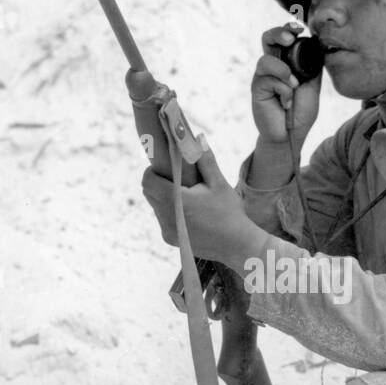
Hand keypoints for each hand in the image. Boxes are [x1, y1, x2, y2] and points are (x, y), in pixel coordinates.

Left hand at [141, 145, 268, 268]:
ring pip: (155, 206)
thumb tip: (197, 138)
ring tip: (186, 195)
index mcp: (176, 201)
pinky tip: (190, 212)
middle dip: (158, 182)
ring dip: (164, 197)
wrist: (237, 246)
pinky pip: (162, 219)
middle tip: (177, 178)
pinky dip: (170, 211)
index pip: (148, 180)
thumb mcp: (219, 183)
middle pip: (148, 193)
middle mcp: (166, 217)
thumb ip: (205, 160)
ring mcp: (167, 230)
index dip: (153, 170)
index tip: (167, 167)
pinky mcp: (170, 239)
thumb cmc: (230, 213)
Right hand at [252, 25, 320, 144]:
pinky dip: (283, 90)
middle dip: (278, 34)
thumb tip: (318, 44)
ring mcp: (262, 77)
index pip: (282, 38)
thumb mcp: (312, 85)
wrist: (291, 134)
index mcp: (285, 62)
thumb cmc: (300, 111)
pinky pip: (269, 80)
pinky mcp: (257, 89)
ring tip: (293, 86)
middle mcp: (271, 67)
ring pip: (266, 60)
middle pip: (267, 38)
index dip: (288, 29)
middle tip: (290, 40)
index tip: (299, 28)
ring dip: (283, 72)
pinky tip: (286, 103)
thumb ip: (312, 66)